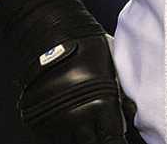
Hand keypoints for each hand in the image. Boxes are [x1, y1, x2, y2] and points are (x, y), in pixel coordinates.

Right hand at [19, 34, 135, 143]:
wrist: (50, 33)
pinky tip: (65, 123)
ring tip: (80, 125)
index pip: (112, 141)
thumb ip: (120, 96)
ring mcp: (54, 121)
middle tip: (97, 132)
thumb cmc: (85, 45)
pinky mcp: (36, 120)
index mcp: (100, 106)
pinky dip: (59, 133)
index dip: (115, 142)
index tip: (114, 139)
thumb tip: (130, 114)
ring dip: (76, 137)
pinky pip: (50, 138)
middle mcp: (77, 118)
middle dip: (96, 140)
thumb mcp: (111, 67)